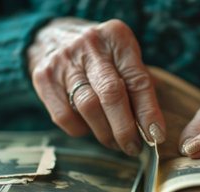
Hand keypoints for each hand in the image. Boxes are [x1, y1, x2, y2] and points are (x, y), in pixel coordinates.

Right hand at [27, 18, 165, 155]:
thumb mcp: (122, 54)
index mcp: (116, 38)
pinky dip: (80, 129)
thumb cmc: (98, 53)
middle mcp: (90, 46)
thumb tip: (154, 125)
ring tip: (115, 143)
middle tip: (134, 148)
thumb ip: (138, 82)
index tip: (156, 136)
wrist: (49, 36)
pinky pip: (64, 116)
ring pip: (88, 107)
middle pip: (111, 95)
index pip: (137, 80)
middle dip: (125, 129)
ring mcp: (64, 61)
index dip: (149, 112)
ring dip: (105, 134)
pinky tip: (88, 128)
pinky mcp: (44, 78)